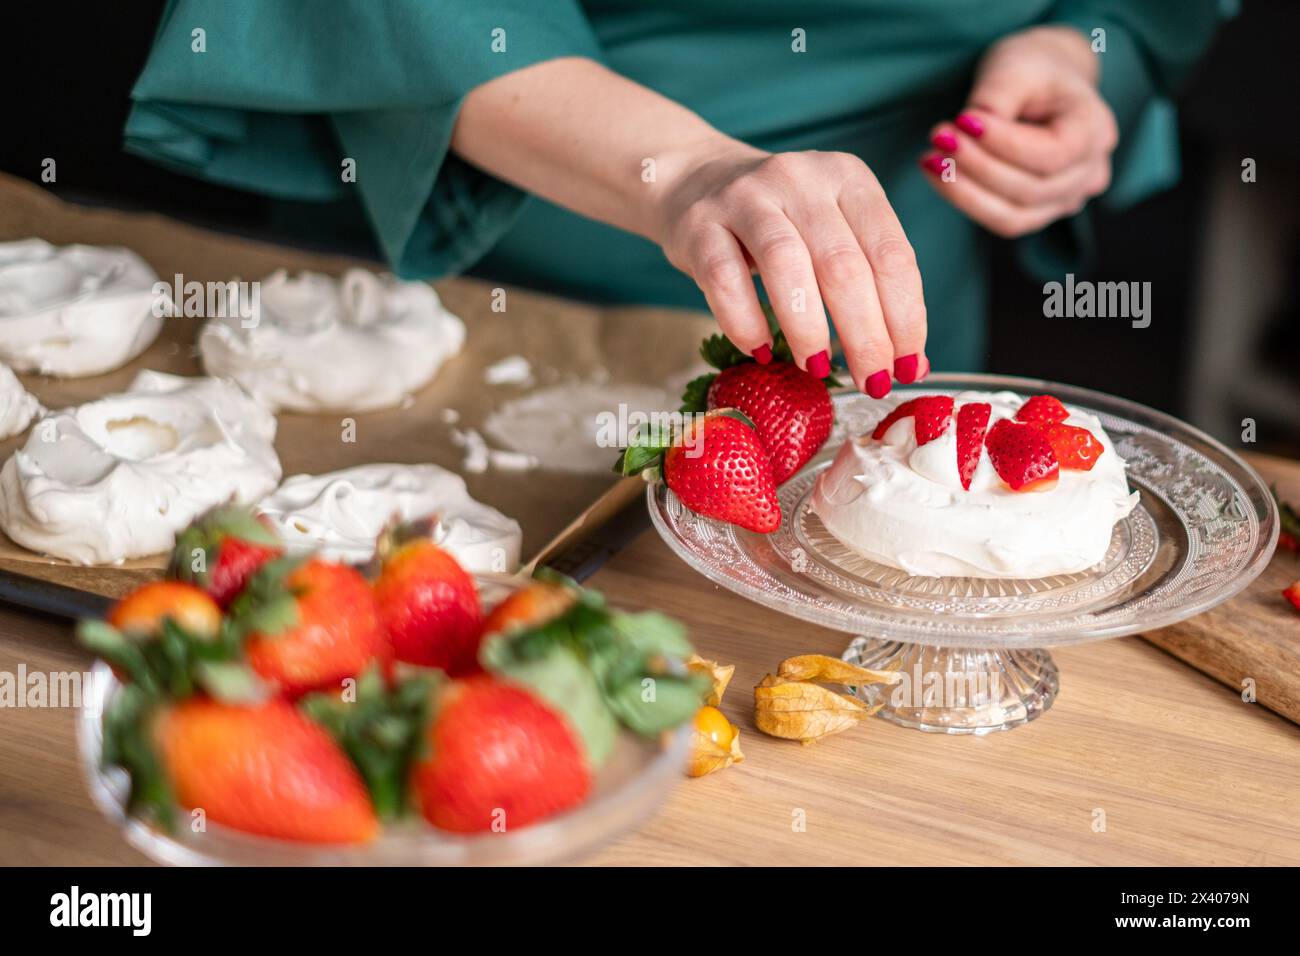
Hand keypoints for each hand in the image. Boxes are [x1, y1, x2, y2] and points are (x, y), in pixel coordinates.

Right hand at [653, 145, 927, 396]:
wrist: (698, 182)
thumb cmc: (782, 222)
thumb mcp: (834, 232)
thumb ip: (871, 283)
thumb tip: (909, 363)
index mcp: (849, 178)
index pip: (891, 254)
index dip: (905, 317)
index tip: (908, 367)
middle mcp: (801, 179)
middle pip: (842, 265)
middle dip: (864, 335)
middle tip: (871, 381)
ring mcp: (746, 197)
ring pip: (785, 266)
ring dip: (808, 329)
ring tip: (818, 368)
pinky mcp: (700, 225)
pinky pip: (725, 280)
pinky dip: (746, 323)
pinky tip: (760, 351)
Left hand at [921, 26, 1117, 237]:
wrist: (1040, 85)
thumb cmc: (1032, 70)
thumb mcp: (1017, 65)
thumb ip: (997, 96)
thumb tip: (967, 129)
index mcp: (1095, 131)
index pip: (1051, 154)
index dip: (1003, 144)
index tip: (962, 120)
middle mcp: (1088, 174)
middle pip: (1031, 188)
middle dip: (977, 165)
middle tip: (938, 137)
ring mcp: (1066, 200)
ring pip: (1013, 216)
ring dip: (965, 192)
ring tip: (929, 160)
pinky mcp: (1037, 213)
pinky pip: (1001, 220)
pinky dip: (966, 201)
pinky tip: (937, 175)